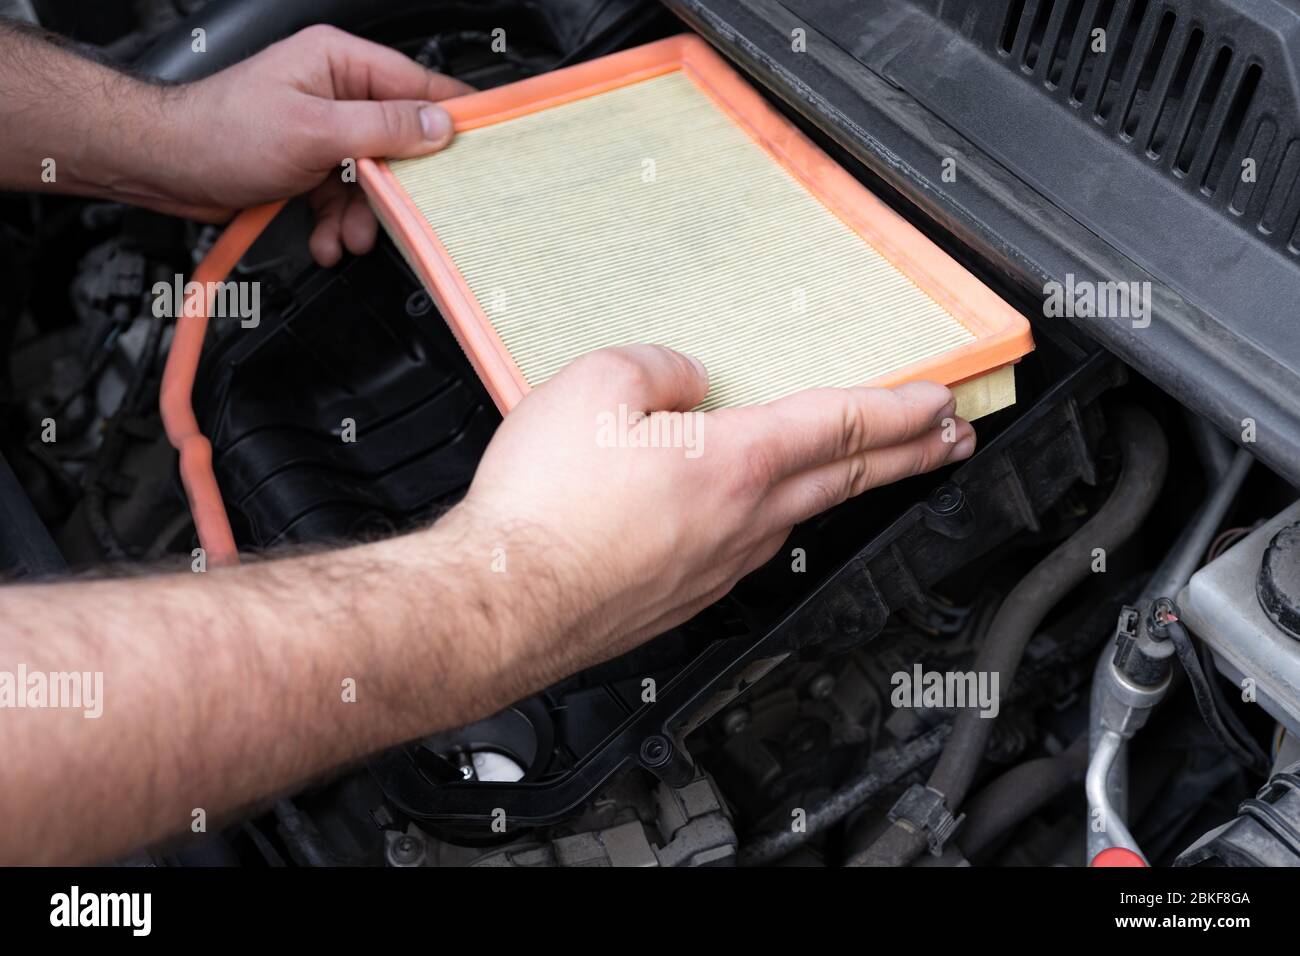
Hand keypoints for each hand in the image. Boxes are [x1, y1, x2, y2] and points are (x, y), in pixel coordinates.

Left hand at [150, 26, 470, 264]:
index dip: (452, 118)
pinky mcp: (313, 166)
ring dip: (365, 217)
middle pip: (401, 143)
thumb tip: (438, 125)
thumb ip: (383, 127)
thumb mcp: (314, 130)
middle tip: (402, 214)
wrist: (166, 168)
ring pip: (375, 181)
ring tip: (349, 237)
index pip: (418, 85)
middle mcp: (338, 92)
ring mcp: (327, 131)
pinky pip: (347, 199)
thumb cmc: (221, 131)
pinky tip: (327, 240)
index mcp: (340, 61)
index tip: (484, 148)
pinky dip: (340, 225)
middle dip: (398, 189)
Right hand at [458, 346, 975, 691]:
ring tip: (863, 472)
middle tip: (951, 444)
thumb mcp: (594, 386)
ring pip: (802, 517)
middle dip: (911, 456)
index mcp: (733, 462)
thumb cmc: (543, 507)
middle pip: (848, 480)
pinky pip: (749, 547)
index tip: (940, 402)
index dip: (901, 409)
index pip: (843, 425)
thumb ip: (657, 368)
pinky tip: (758, 514)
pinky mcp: (686, 596)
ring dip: (846, 488)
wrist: (504, 599)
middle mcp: (742, 521)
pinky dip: (777, 521)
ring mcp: (718, 566)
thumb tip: (685, 380)